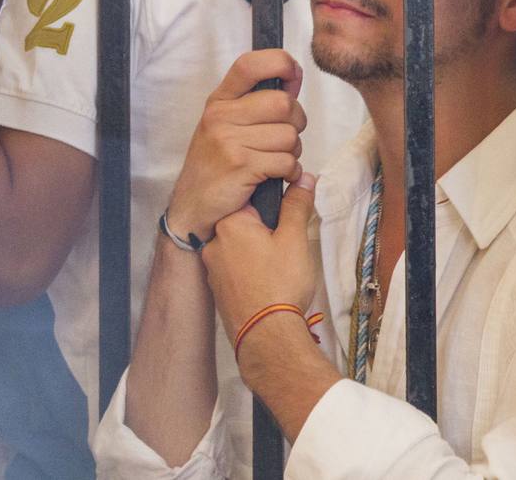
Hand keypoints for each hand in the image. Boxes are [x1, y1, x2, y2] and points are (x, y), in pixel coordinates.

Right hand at [165, 49, 306, 241]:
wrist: (192, 207)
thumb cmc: (216, 164)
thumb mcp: (225, 125)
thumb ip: (256, 103)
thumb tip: (293, 80)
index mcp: (219, 101)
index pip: (250, 65)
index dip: (280, 62)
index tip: (293, 74)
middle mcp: (221, 116)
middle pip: (283, 103)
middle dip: (297, 122)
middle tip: (287, 138)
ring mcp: (229, 141)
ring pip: (289, 136)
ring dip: (293, 152)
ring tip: (276, 160)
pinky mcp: (241, 167)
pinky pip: (286, 162)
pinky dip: (290, 172)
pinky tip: (277, 176)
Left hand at [202, 173, 319, 340]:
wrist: (267, 336)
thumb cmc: (280, 284)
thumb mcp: (294, 238)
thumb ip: (296, 204)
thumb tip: (302, 179)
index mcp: (230, 222)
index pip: (251, 197)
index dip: (274, 204)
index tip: (287, 217)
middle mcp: (214, 241)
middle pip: (244, 222)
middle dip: (265, 229)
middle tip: (286, 247)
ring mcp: (212, 268)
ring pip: (239, 246)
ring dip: (256, 251)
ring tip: (278, 269)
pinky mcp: (216, 289)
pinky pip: (233, 268)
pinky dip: (248, 271)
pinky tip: (265, 283)